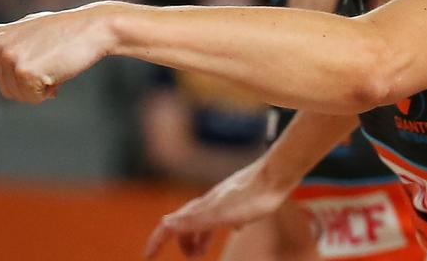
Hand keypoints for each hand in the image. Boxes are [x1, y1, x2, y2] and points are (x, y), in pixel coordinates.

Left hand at [0, 1, 119, 102]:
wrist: (96, 27)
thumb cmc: (68, 30)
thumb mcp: (31, 31)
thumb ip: (9, 48)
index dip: (25, 71)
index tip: (43, 54)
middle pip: (5, 88)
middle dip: (32, 83)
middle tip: (53, 61)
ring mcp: (10, 58)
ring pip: (18, 95)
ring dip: (40, 88)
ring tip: (56, 64)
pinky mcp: (25, 71)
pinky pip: (34, 98)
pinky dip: (50, 91)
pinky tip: (60, 70)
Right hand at [144, 157, 293, 257]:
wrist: (279, 174)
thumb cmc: (253, 198)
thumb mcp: (223, 215)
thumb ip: (195, 221)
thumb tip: (164, 224)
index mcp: (202, 207)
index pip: (171, 226)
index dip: (156, 241)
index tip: (147, 257)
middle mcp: (210, 201)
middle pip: (185, 223)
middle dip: (182, 242)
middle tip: (191, 258)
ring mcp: (225, 198)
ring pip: (205, 219)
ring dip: (199, 237)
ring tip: (204, 251)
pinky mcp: (242, 196)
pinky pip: (225, 213)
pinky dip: (221, 225)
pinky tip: (237, 228)